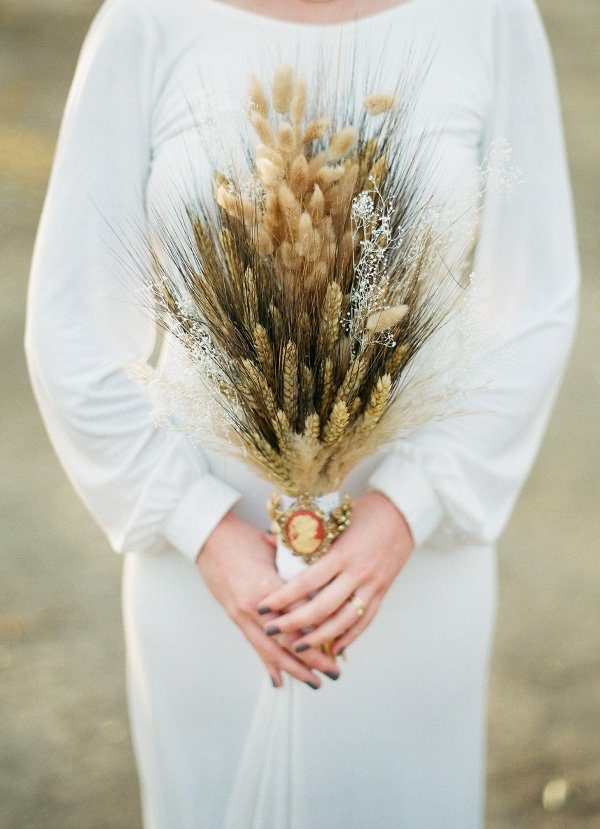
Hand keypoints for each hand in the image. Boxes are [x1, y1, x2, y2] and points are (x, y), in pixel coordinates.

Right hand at [196, 511, 340, 687]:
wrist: (208, 537)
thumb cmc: (243, 537)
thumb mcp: (276, 550)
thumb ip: (297, 568)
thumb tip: (322, 578)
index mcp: (268, 587)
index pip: (300, 618)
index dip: (320, 634)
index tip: (341, 644)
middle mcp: (254, 607)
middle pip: (287, 641)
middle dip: (312, 660)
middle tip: (334, 673)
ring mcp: (241, 614)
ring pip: (270, 649)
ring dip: (292, 668)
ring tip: (313, 682)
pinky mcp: (233, 616)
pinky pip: (254, 644)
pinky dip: (267, 663)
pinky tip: (279, 680)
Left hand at [256, 491, 413, 655]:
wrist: (403, 513)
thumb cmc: (366, 511)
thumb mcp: (333, 519)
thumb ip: (304, 537)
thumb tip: (270, 542)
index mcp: (342, 553)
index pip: (306, 583)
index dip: (283, 598)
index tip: (263, 607)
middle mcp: (357, 572)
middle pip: (322, 607)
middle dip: (294, 623)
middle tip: (272, 631)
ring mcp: (372, 585)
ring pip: (343, 621)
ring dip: (319, 637)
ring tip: (298, 648)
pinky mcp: (383, 591)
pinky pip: (365, 620)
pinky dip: (349, 636)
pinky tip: (333, 647)